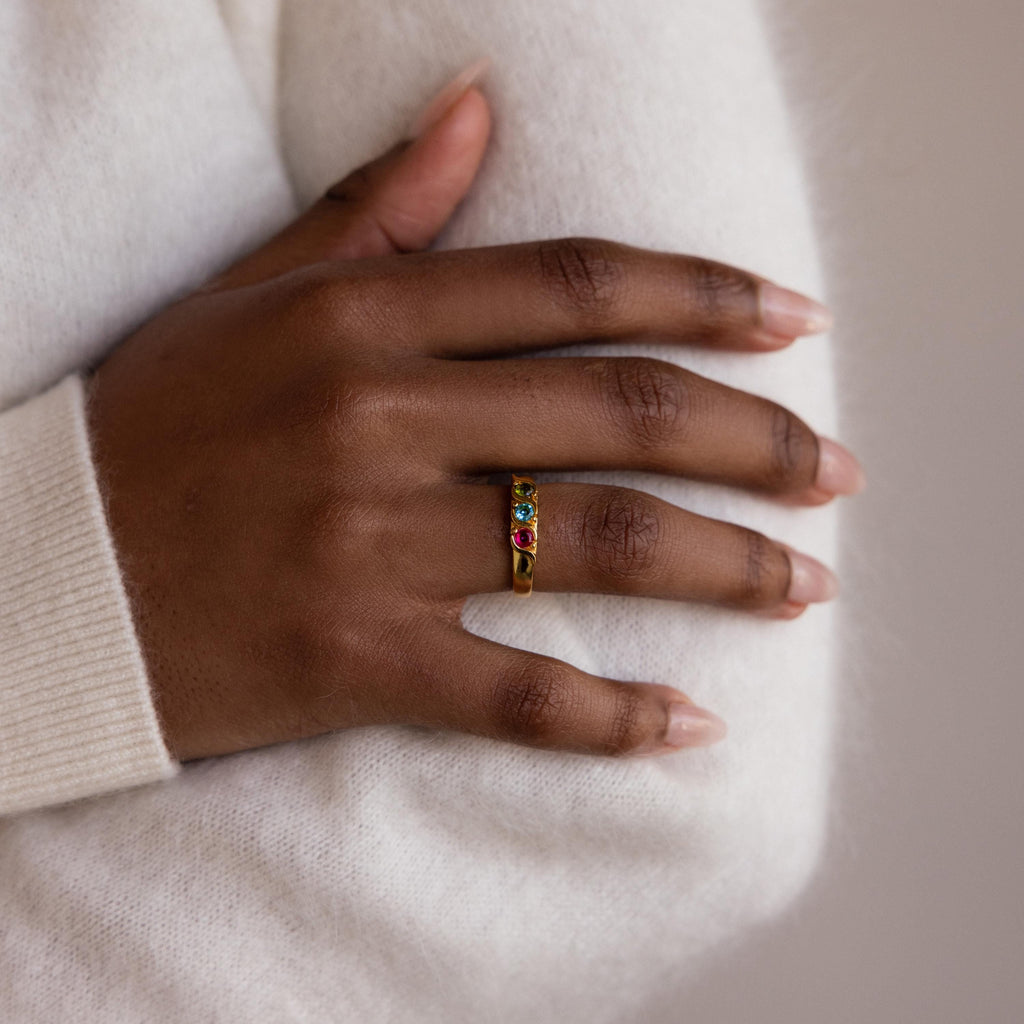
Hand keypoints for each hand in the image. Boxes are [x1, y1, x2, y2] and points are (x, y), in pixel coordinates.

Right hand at [85, 74, 862, 762]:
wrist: (42, 575)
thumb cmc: (153, 431)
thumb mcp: (253, 296)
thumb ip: (377, 209)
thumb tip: (475, 110)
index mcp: (362, 320)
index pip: (577, 288)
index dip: (704, 298)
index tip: (793, 323)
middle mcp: (381, 420)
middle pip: (622, 414)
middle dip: (755, 438)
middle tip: (835, 468)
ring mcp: (374, 545)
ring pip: (598, 544)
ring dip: (725, 566)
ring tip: (804, 581)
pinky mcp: (358, 660)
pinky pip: (517, 693)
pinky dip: (613, 716)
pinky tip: (691, 724)